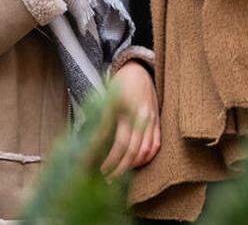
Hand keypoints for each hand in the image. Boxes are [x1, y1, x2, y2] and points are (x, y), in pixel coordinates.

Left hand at [100, 61, 160, 178]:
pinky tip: (136, 164)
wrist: (138, 69)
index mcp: (122, 108)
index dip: (104, 157)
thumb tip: (90, 145)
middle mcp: (138, 115)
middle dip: (116, 168)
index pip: (113, 140)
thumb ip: (100, 120)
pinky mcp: (158, 121)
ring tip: (118, 176)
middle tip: (105, 179)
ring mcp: (150, 119)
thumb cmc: (118, 84)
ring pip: (143, 151)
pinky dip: (146, 158)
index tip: (92, 168)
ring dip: (131, 167)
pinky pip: (155, 144)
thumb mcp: (105, 98)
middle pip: (128, 150)